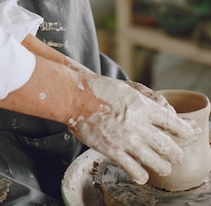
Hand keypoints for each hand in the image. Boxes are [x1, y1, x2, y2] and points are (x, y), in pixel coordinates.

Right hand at [67, 72, 195, 184]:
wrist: (75, 96)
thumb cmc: (100, 90)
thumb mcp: (128, 89)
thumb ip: (148, 101)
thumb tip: (167, 112)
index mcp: (143, 105)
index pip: (174, 122)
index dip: (185, 131)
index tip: (189, 135)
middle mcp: (138, 123)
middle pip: (170, 146)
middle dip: (176, 153)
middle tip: (176, 154)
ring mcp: (126, 139)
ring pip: (157, 162)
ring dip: (163, 166)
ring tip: (162, 166)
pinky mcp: (113, 151)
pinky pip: (135, 171)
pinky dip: (142, 174)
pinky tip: (142, 173)